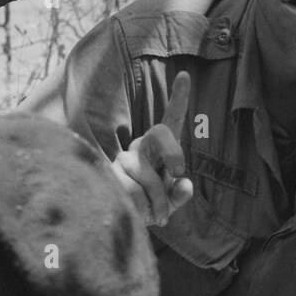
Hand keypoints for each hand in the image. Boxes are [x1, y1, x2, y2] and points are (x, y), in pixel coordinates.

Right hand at [113, 69, 193, 224]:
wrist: (123, 220)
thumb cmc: (152, 205)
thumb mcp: (171, 200)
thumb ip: (180, 193)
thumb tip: (184, 184)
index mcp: (159, 149)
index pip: (170, 121)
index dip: (178, 98)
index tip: (184, 75)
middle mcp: (141, 148)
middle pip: (160, 133)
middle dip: (174, 151)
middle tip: (178, 173)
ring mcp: (125, 159)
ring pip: (149, 177)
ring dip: (158, 202)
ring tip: (158, 216)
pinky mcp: (111, 174)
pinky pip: (133, 192)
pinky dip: (144, 209)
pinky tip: (141, 214)